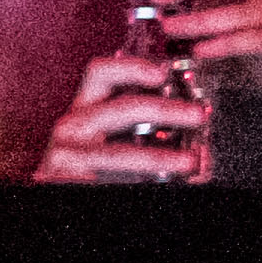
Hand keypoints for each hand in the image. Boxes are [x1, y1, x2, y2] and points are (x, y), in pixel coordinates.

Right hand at [33, 48, 218, 182]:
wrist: (66, 195)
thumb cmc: (97, 166)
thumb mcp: (123, 140)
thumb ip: (154, 130)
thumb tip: (200, 137)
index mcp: (88, 107)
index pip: (102, 74)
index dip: (131, 67)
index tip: (163, 72)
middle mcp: (73, 124)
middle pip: (120, 108)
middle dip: (165, 110)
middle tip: (198, 115)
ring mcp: (65, 153)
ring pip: (115, 153)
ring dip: (157, 157)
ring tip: (188, 163)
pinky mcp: (62, 179)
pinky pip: (103, 180)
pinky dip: (135, 183)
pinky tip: (159, 186)